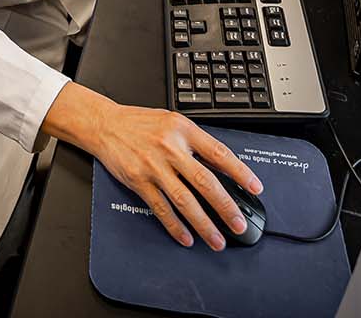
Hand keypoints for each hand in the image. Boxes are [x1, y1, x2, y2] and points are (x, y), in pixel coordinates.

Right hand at [41, 84, 262, 249]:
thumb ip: (196, 142)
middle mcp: (170, 148)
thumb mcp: (173, 122)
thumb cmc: (140, 123)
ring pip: (184, 200)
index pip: (218, 153)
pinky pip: (161, 208)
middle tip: (239, 224)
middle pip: (204, 181)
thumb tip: (222, 168)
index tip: (255, 187)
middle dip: (225, 206)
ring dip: (203, 224)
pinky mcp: (138, 181)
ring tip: (217, 239)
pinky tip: (186, 237)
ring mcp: (153, 166)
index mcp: (183, 129)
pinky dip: (175, 226)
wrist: (105, 124)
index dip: (239, 172)